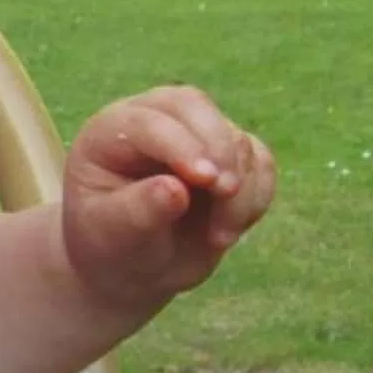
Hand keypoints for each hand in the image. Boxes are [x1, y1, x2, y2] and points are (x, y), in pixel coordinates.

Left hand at [59, 86, 274, 313]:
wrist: (134, 265)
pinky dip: (256, 195)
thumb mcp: (111, 234)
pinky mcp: (230, 158)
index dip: (181, 145)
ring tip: (219, 238)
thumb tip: (175, 190)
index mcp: (111, 131)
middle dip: (219, 149)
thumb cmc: (111, 244)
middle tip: (227, 192)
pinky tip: (229, 231)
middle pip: (196, 107)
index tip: (204, 180)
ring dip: (239, 190)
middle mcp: (154, 121)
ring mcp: (196, 136)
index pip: (151, 121)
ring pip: (236, 140)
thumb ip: (138, 211)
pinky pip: (260, 162)